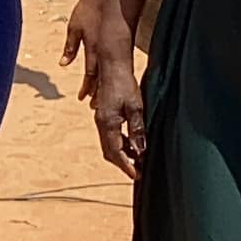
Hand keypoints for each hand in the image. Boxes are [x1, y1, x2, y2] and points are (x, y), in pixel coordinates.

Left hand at [59, 0, 119, 102]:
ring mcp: (110, 48)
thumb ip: (70, 47)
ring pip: (108, 73)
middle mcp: (102, 51)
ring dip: (103, 87)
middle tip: (94, 107)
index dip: (87, 88)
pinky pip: (113, 64)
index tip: (84, 100)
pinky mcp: (116, 43)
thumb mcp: (74, 28)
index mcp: (92, 48)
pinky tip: (111, 82)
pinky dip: (110, 75)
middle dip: (97, 93)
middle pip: (100, 78)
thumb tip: (63, 64)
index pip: (90, 73)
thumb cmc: (86, 11)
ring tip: (102, 100)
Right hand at [91, 40, 144, 180]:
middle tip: (137, 171)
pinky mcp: (103, 113)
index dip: (126, 166)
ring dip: (122, 152)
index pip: (115, 152)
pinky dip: (120, 142)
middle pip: (109, 151)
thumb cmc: (124, 84)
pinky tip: (131, 142)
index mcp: (108, 123)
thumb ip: (137, 130)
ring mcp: (100, 118)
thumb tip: (140, 151)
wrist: (111, 64)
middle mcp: (101, 122)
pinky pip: (109, 134)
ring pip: (109, 143)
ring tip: (138, 158)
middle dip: (123, 162)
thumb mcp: (136, 107)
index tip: (136, 176)